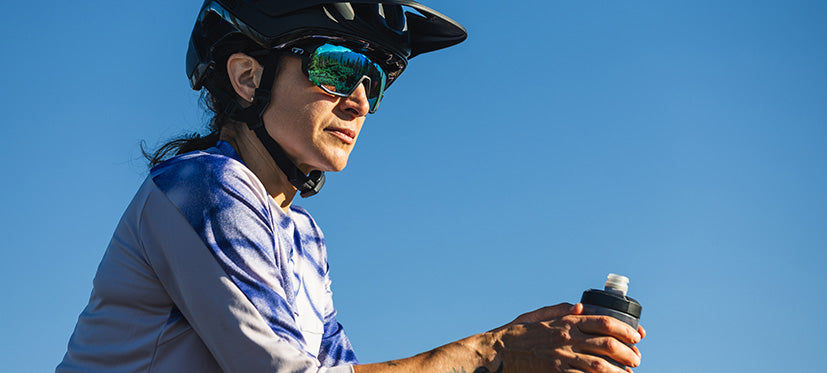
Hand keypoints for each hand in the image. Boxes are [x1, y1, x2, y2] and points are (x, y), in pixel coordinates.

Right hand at [488, 303, 643, 372]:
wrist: (496, 353)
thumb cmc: (516, 335)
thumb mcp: (536, 316)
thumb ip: (559, 311)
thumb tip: (580, 307)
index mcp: (565, 322)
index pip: (603, 322)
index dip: (625, 330)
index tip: (636, 337)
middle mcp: (566, 338)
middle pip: (607, 344)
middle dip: (627, 353)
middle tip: (636, 360)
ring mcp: (561, 357)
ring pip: (600, 366)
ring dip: (618, 371)